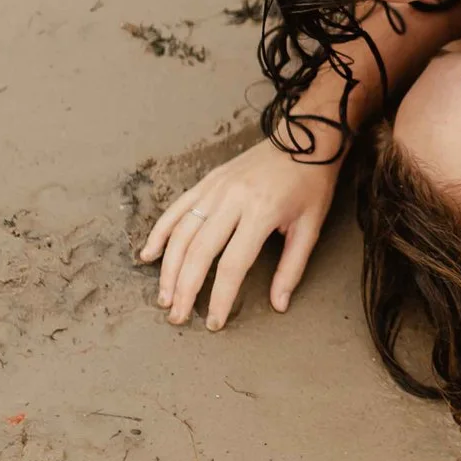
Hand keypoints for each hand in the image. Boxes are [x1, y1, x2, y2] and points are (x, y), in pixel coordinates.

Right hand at [140, 138, 342, 329]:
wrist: (305, 137)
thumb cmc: (311, 184)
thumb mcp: (310, 227)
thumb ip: (292, 268)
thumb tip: (278, 305)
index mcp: (261, 212)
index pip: (232, 265)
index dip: (220, 298)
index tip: (214, 322)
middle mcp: (232, 200)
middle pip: (199, 252)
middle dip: (184, 289)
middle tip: (177, 318)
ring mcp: (215, 188)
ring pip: (181, 233)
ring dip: (168, 268)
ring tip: (164, 297)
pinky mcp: (207, 181)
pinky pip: (177, 209)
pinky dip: (160, 232)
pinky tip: (148, 255)